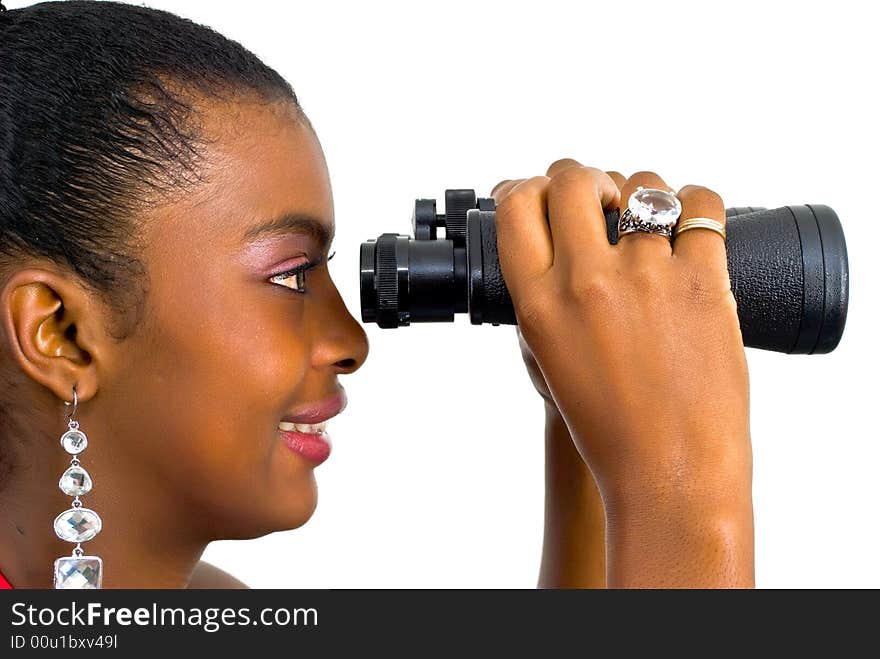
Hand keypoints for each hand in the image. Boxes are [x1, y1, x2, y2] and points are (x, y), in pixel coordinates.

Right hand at [491, 159, 752, 586]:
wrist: (670, 470)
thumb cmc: (610, 429)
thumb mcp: (550, 362)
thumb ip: (544, 303)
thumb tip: (555, 250)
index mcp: (540, 305)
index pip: (516, 209)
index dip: (525, 187)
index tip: (539, 191)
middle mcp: (586, 282)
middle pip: (573, 180)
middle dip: (582, 176)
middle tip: (598, 193)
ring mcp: (647, 276)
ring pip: (642, 184)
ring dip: (643, 189)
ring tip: (651, 215)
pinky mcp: (703, 280)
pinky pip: (701, 205)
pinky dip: (697, 203)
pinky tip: (692, 220)